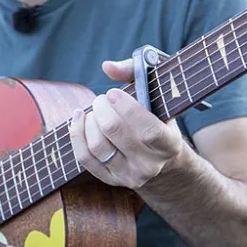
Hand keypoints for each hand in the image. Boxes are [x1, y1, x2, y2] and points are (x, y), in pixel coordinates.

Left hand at [68, 59, 188, 189]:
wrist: (162, 160)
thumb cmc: (158, 117)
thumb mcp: (158, 94)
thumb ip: (136, 73)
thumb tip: (107, 67)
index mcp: (169, 145)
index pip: (148, 130)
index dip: (127, 109)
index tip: (113, 93)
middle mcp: (151, 165)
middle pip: (115, 133)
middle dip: (102, 109)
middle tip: (103, 99)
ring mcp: (130, 176)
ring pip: (97, 145)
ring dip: (90, 120)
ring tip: (95, 109)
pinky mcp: (110, 179)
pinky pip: (84, 158)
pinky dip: (76, 133)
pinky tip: (79, 118)